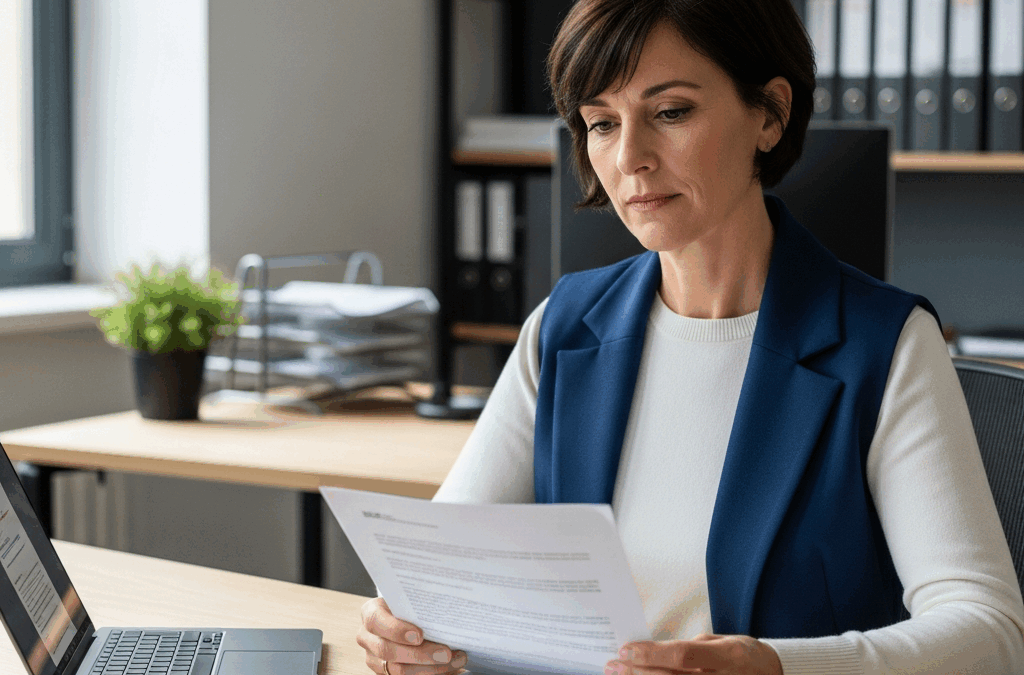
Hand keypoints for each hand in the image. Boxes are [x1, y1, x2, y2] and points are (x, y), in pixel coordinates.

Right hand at [357, 597, 467, 674]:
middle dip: (420, 654)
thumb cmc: (408, 605)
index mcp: (370, 613)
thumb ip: (419, 603)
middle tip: (446, 652)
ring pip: (398, 670)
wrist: (404, 616)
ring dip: (431, 668)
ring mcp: (374, 658)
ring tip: (456, 659)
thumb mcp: (409, 598)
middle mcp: (367, 637)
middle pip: (388, 650)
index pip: (376, 621)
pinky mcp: (386, 672)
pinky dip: (432, 673)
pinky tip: (450, 667)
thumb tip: (446, 607)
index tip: (419, 635)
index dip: (396, 630)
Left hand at [605, 633, 782, 674]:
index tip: (625, 650)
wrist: (775, 674)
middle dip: (637, 673)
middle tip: (612, 666)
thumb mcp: (721, 642)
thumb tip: (654, 652)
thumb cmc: (744, 654)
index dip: (650, 654)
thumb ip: (691, 649)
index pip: (681, 655)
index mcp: (726, 655)